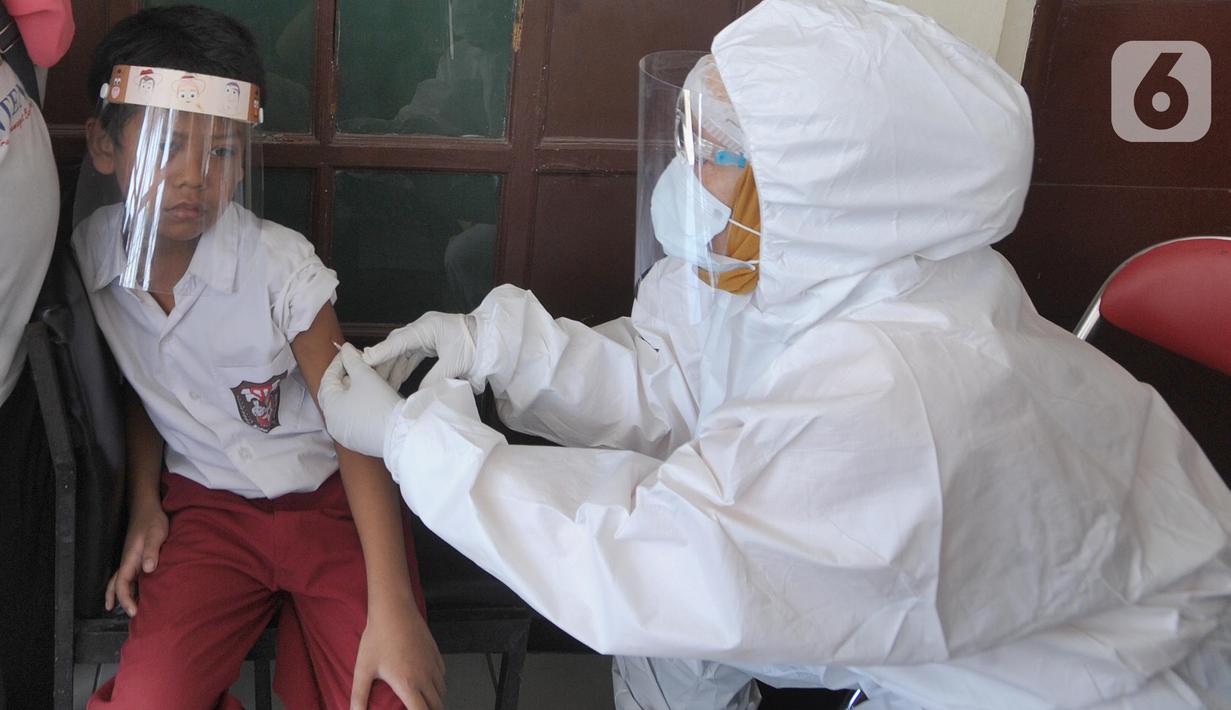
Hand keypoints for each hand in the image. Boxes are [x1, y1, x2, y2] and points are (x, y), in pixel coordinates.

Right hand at [105, 502, 168, 616]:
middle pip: (117, 585)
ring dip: (124, 594)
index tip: (133, 610)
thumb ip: (152, 551)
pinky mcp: (137, 556)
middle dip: (120, 600)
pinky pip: (130, 575)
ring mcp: (131, 559)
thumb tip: (148, 569)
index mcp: (130, 559)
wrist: (147, 507)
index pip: (121, 583)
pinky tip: (139, 590)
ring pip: (122, 580)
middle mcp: (128, 561)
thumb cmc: (152, 520)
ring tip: (130, 607)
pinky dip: (131, 585)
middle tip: (128, 614)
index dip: (125, 598)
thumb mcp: (156, 534)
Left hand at [319, 343, 404, 456]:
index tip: (347, 352)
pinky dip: (359, 405)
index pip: (328, 378)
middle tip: (356, 365)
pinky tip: (371, 398)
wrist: (400, 436)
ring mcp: (344, 433)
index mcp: (330, 407)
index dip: (338, 362)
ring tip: (366, 380)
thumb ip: (353, 360)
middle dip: (346, 377)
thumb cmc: (380, 405)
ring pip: (345, 406)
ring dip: (353, 391)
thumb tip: (345, 349)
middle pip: (336, 393)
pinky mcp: (357, 440)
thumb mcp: (366, 377)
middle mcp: (332, 422)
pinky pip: (354, 418)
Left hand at [351, 604, 444, 709]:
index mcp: (407, 684)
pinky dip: (438, 683)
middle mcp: (424, 676)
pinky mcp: (435, 652)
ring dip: (435, 699)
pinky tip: (427, 681)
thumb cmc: (377, 637)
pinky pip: (442, 674)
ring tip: (423, 701)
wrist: (393, 610)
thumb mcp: (363, 668)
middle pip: (436, 705)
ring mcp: (432, 664)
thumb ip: (359, 695)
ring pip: (441, 690)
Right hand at [363, 312, 475, 390]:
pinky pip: (411, 354)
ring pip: (402, 350)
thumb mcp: (455, 364)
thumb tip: (417, 397)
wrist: (491, 338)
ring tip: (381, 385)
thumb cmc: (475, 346)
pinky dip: (403, 366)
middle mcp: (422, 328)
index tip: (364, 361)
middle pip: (396, 345)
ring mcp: (426, 334)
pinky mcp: (430, 341)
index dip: (381, 352)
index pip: (399, 341)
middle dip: (382, 362)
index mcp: (427, 328)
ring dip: (392, 367)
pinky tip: (395, 379)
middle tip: (368, 379)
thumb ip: (434, 379)